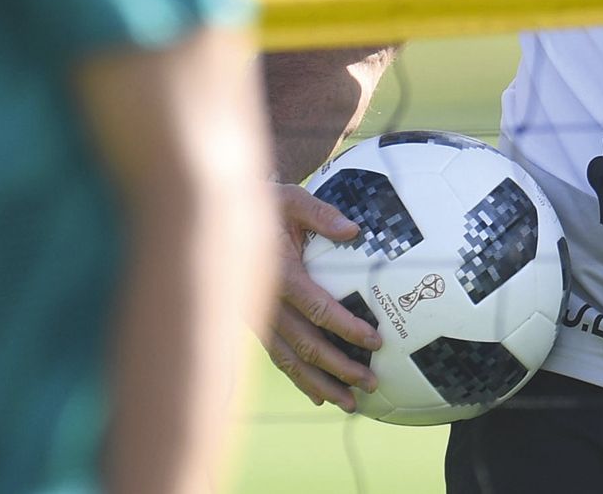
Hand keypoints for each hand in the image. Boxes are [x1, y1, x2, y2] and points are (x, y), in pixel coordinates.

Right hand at [259, 184, 382, 410]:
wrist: (227, 215)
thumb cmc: (269, 205)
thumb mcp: (294, 199)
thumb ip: (322, 215)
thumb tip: (353, 230)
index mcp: (279, 273)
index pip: (318, 309)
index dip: (347, 328)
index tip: (375, 342)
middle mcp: (267, 302)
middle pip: (306, 345)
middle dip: (340, 367)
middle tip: (371, 382)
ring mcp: (259, 317)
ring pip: (290, 360)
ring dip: (321, 384)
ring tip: (350, 403)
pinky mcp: (256, 324)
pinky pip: (278, 357)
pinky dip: (298, 379)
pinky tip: (319, 397)